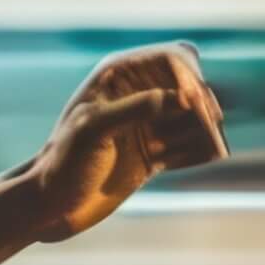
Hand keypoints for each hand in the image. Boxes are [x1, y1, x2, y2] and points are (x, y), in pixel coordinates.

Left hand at [26, 42, 227, 240]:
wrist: (51, 206)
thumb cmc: (64, 163)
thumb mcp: (95, 130)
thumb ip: (137, 109)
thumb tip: (184, 98)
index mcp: (118, 76)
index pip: (171, 58)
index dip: (189, 77)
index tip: (195, 105)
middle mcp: (136, 95)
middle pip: (190, 86)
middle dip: (204, 105)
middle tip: (209, 128)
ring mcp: (146, 125)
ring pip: (194, 117)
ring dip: (207, 129)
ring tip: (213, 146)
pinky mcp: (153, 153)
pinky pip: (190, 144)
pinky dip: (202, 149)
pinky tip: (207, 156)